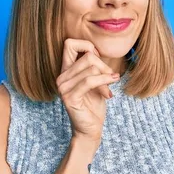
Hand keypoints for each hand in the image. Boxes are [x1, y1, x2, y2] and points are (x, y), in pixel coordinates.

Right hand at [56, 38, 119, 154]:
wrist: (91, 130)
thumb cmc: (94, 105)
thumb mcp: (96, 81)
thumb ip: (94, 66)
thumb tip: (97, 51)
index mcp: (66, 70)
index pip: (69, 43)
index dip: (87, 46)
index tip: (98, 59)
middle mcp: (61, 77)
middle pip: (87, 56)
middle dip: (104, 65)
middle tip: (111, 77)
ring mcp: (63, 87)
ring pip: (91, 67)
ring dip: (106, 76)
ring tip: (111, 85)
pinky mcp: (70, 97)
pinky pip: (90, 81)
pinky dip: (104, 82)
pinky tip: (110, 92)